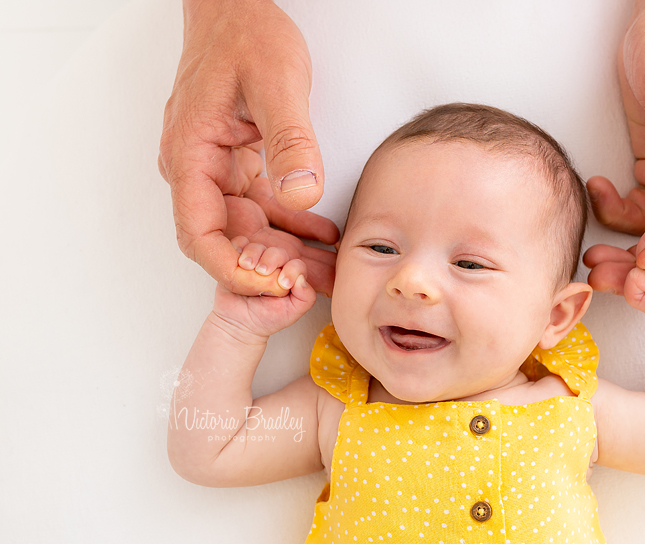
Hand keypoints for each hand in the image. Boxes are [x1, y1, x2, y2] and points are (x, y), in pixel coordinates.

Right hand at [159, 0, 325, 294]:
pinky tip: (322, 236)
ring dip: (284, 250)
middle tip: (311, 283)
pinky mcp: (238, 164)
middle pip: (227, 238)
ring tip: (324, 268)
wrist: (238, 8)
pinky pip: (263, 206)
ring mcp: (216, 168)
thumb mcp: (277, 83)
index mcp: (192, 154)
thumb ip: (290, 140)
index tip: (270, 286)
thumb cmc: (246, 34)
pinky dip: (291, 224)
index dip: (233, 269)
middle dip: (267, 268)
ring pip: (248, 227)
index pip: (200, 233)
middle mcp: (197, 168)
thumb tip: (300, 193)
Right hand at [211, 238, 316, 339]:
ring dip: (253, 254)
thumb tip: (302, 278)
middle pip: (278, 252)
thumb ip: (305, 297)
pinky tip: (238, 261)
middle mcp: (274, 266)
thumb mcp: (291, 313)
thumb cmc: (265, 318)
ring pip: (257, 246)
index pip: (297, 265)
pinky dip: (238, 247)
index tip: (284, 284)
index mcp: (290, 276)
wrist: (236, 324)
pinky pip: (238, 243)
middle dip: (272, 260)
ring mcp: (255, 261)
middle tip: (263, 271)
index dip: (292, 270)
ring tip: (247, 266)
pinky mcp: (236, 258)